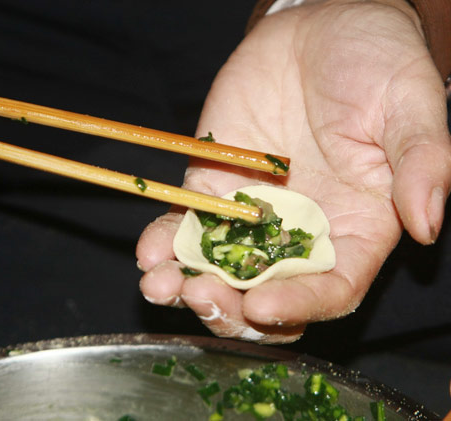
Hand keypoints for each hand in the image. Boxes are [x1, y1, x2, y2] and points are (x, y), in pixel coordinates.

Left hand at [136, 0, 450, 342]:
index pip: (331, 289)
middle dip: (230, 307)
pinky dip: (165, 242)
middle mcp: (300, 235)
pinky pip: (187, 225)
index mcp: (355, 230)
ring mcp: (252, 215)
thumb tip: (428, 222)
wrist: (321, 30)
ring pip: (218, 269)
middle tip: (201, 296)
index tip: (262, 305)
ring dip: (186, 286)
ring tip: (159, 285)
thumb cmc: (377, 64)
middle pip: (266, 295)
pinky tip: (148, 252)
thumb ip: (421, 163)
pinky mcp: (215, 186)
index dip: (299, 305)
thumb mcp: (409, 104)